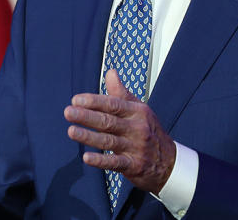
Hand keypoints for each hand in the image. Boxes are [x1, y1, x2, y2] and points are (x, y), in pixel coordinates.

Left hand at [64, 69, 175, 194]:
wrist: (170, 162)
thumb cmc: (149, 131)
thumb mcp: (139, 109)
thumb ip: (121, 93)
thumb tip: (110, 72)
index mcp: (137, 111)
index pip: (113, 104)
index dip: (94, 101)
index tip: (76, 100)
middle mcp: (137, 128)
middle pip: (109, 121)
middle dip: (87, 116)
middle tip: (68, 112)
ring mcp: (136, 147)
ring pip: (109, 141)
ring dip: (89, 136)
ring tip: (71, 131)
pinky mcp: (134, 165)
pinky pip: (115, 163)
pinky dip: (101, 160)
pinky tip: (86, 158)